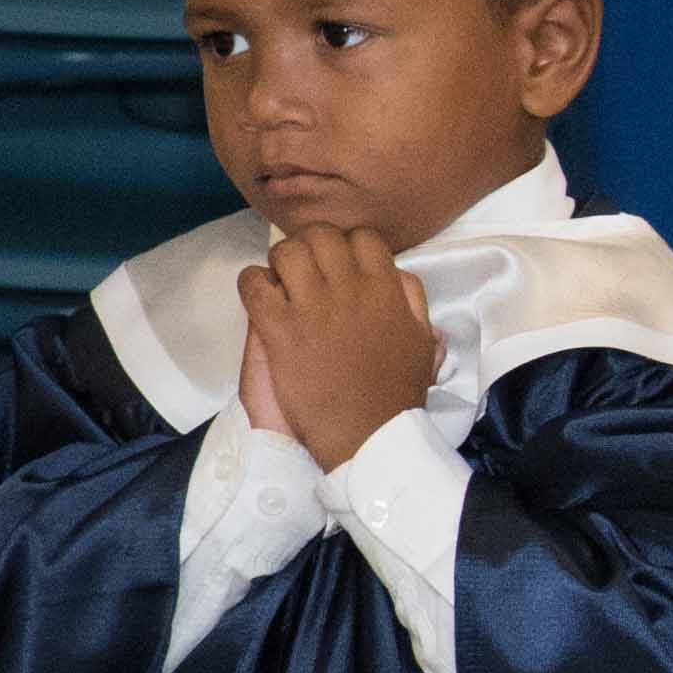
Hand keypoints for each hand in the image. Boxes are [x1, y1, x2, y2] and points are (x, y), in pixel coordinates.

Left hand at [239, 223, 440, 467]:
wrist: (365, 436)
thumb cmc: (396, 394)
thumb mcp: (421, 342)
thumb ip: (412, 302)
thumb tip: (397, 274)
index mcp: (386, 291)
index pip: (362, 237)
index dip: (347, 244)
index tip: (340, 264)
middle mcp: (349, 289)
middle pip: (321, 235)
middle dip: (309, 246)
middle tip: (305, 270)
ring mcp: (311, 307)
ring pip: (286, 252)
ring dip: (281, 262)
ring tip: (282, 284)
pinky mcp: (278, 329)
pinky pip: (253, 283)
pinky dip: (252, 284)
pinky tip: (261, 301)